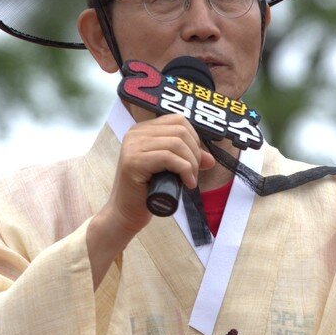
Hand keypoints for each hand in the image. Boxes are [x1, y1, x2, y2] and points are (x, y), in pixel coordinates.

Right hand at [87, 116, 214, 285]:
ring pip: (176, 143)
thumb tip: (210, 159)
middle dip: (195, 153)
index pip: (178, 120)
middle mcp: (135, 133)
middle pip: (180, 131)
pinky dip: (185, 170)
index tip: (195, 160)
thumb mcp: (171, 171)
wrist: (125, 214)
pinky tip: (187, 184)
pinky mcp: (133, 162)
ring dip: (191, 163)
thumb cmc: (147, 193)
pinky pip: (169, 158)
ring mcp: (132, 146)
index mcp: (142, 130)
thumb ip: (188, 160)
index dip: (194, 138)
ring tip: (190, 180)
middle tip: (194, 174)